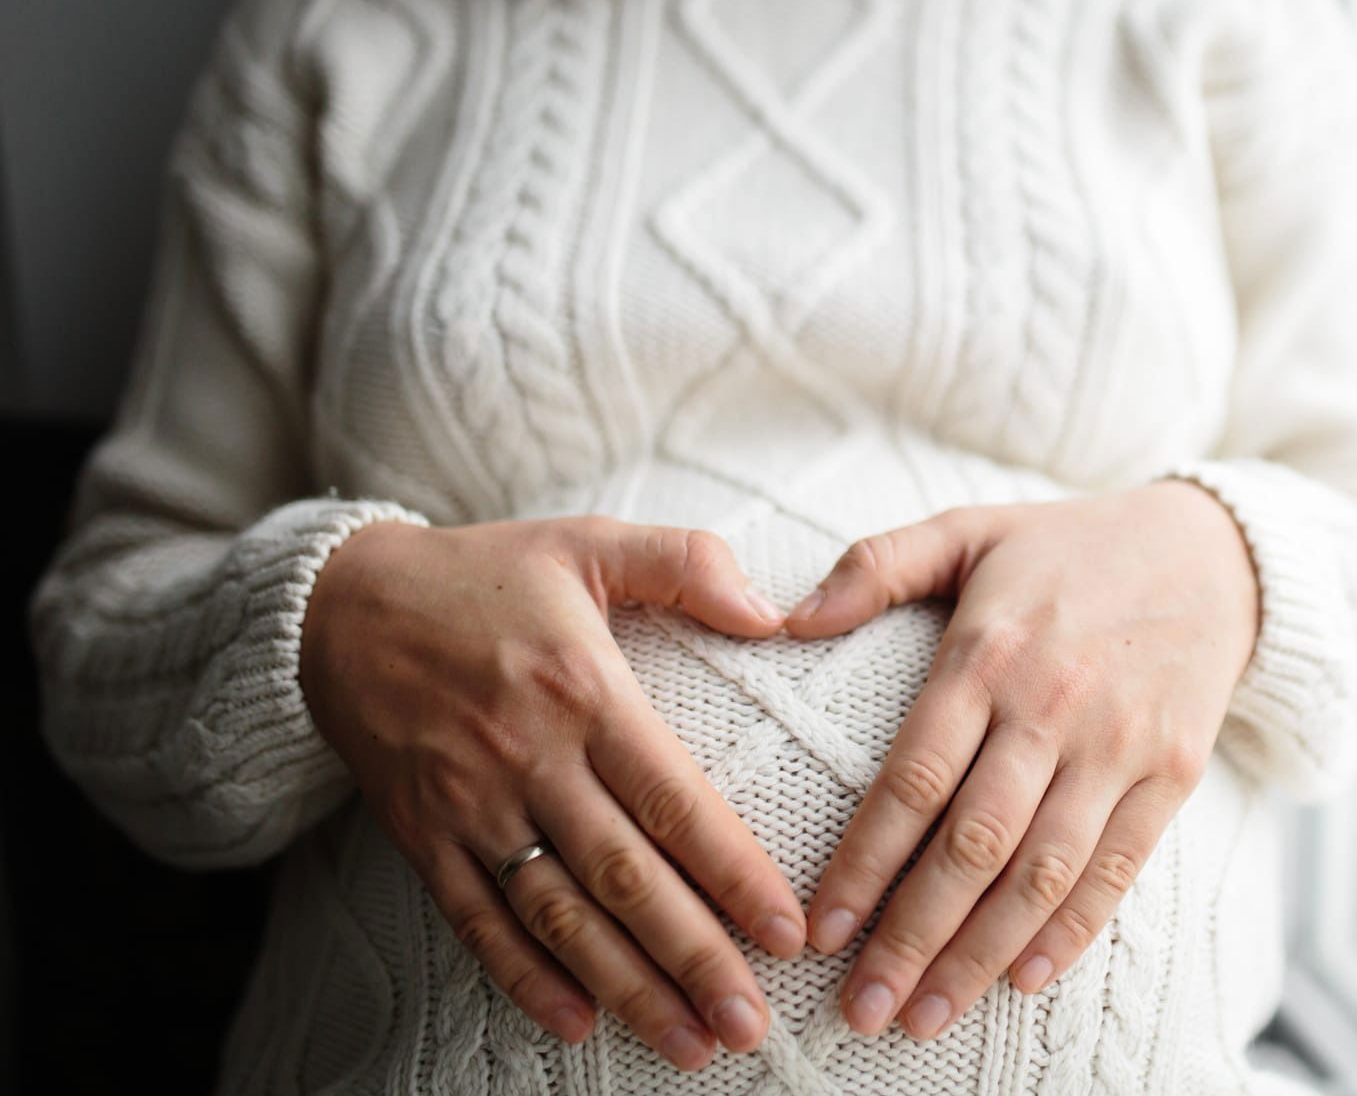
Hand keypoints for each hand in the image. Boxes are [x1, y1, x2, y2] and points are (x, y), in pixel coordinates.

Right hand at [298, 513, 804, 1070]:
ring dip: (626, 985)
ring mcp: (470, 804)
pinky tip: (578, 1022)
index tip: (787, 932)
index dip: (732, 871)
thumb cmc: (483, 574)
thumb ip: (683, 563)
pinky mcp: (424, 835)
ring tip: (689, 1042)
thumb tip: (774, 613)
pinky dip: (524, 977)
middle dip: (693, 955)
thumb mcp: (584, 542)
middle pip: (623, 875)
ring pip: (557, 914)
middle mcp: (529, 758)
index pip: (671, 798)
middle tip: (752, 1021)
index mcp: (582, 690)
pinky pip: (476, 920)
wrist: (341, 605)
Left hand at [783, 480, 1258, 1038]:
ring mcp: (1119, 747)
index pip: (914, 777)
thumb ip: (875, 565)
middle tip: (862, 1010)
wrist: (1212, 554)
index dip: (865, 861)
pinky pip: (1118, 869)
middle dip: (913, 937)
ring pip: (1043, 873)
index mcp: (988, 653)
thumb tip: (785, 616)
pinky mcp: (1173, 775)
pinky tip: (1024, 980)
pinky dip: (1072, 932)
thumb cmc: (1066, 546)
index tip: (822, 930)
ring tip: (926, 1017)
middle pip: (973, 844)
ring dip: (982, 955)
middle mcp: (1052, 708)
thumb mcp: (967, 530)